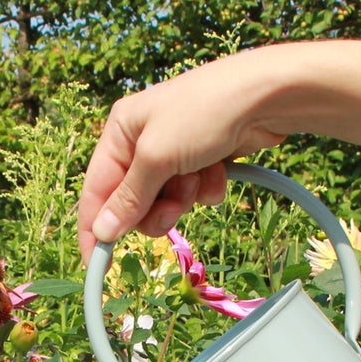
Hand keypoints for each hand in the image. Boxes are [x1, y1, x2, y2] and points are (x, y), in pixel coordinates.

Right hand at [76, 50, 291, 257]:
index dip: (94, 230)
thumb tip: (102, 232)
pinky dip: (207, 187)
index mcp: (119, 132)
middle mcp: (142, 142)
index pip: (95, 191)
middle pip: (133, 203)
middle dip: (156, 210)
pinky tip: (220, 168)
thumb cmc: (203, 113)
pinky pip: (195, 193)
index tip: (97, 266)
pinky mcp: (203, 160)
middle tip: (175, 208)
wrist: (266, 95)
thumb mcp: (157, 156)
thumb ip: (129, 197)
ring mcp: (175, 151)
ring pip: (167, 201)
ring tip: (200, 176)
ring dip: (185, 197)